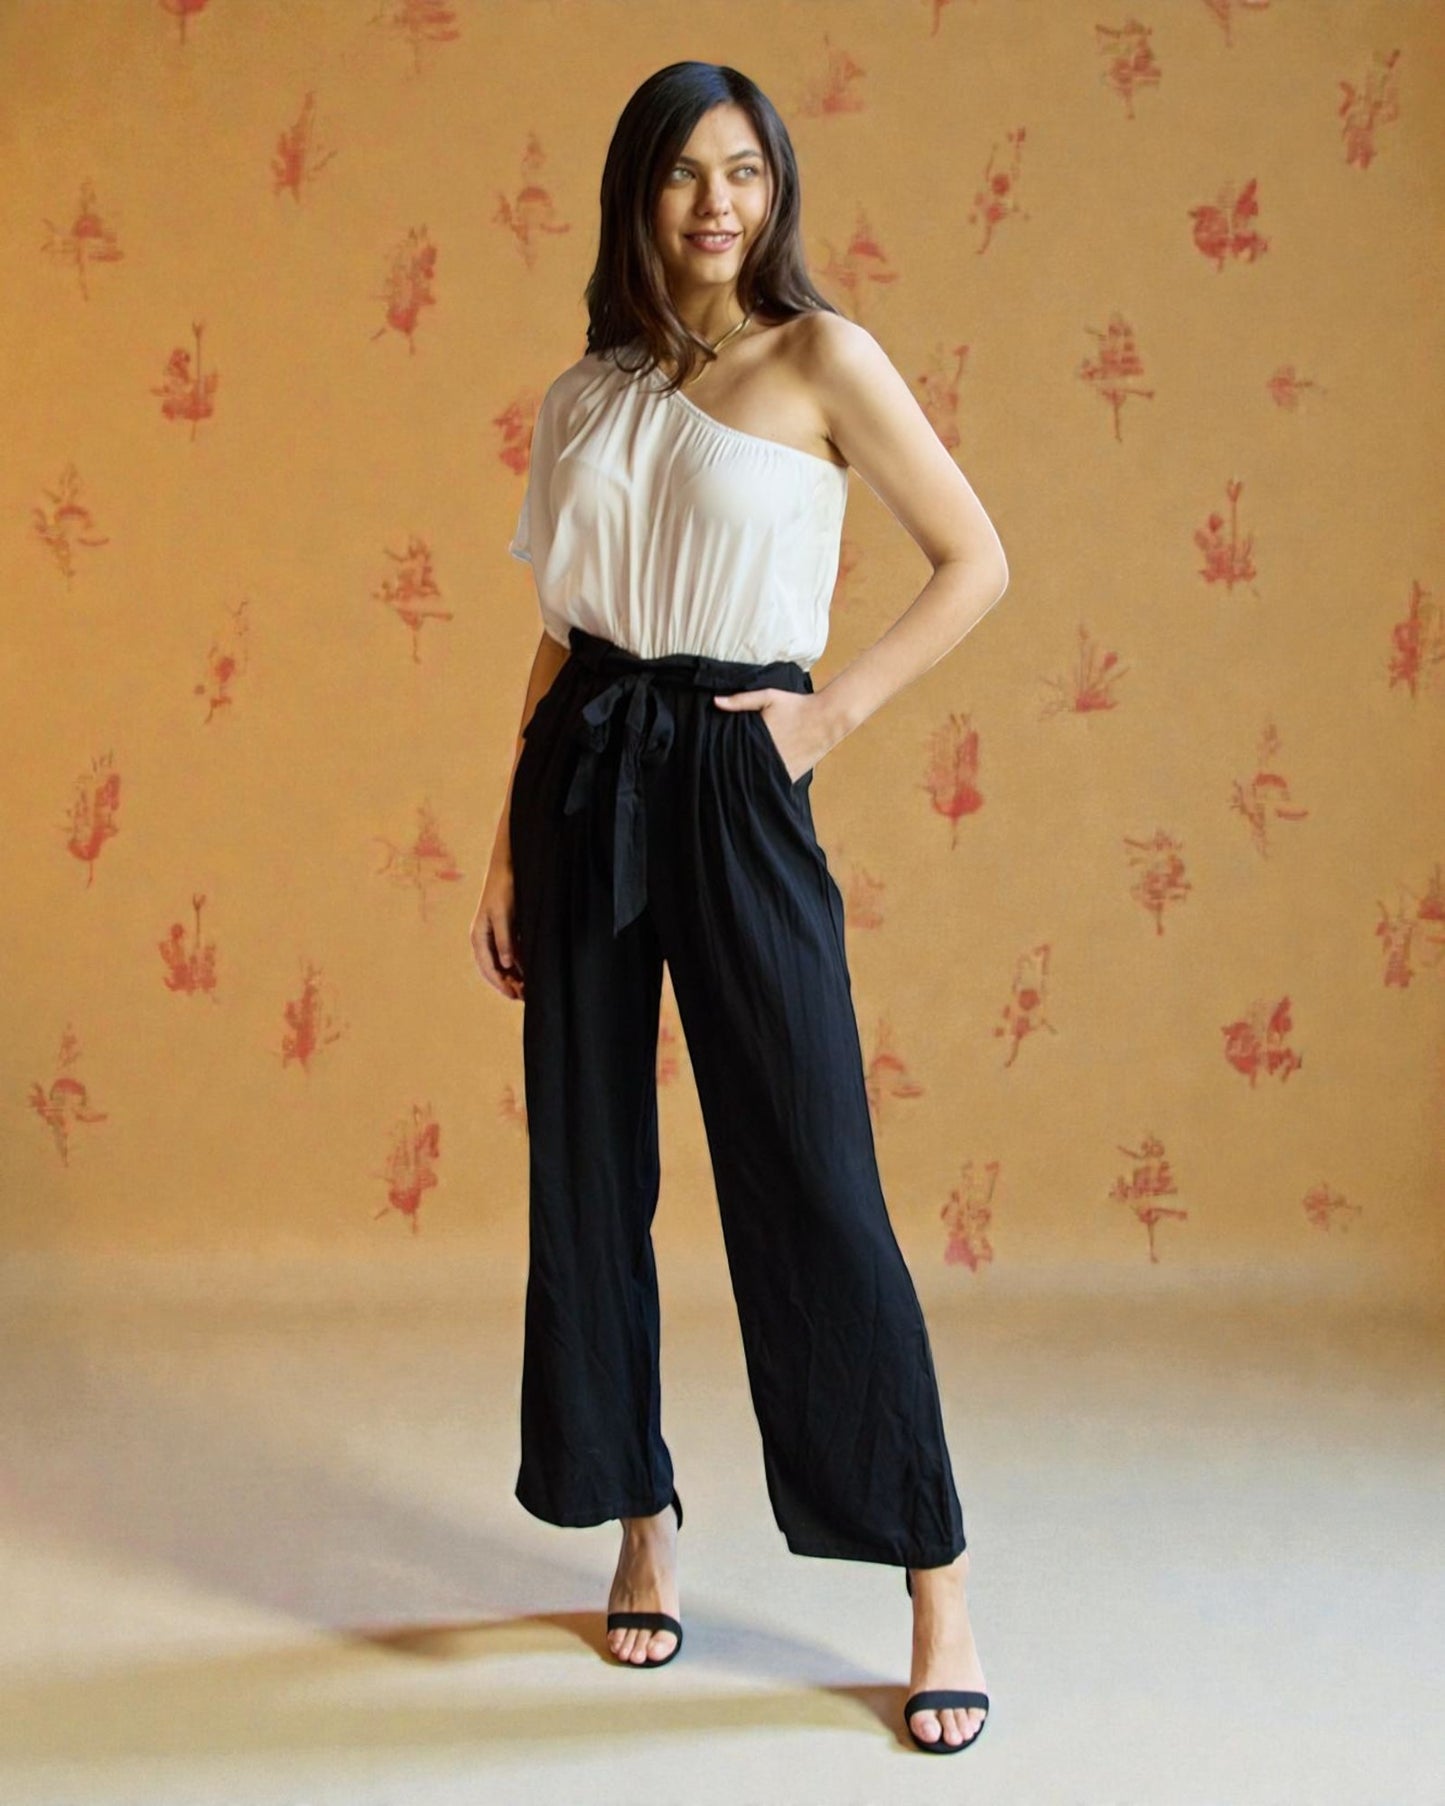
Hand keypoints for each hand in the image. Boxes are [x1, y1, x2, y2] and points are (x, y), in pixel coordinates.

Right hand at [469, 842, 524, 1000]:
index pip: (488, 968)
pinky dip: (519, 965)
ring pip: (503, 964)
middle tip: (524, 997)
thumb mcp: (504, 914)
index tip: (513, 995)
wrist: (507, 867)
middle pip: (494, 970)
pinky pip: (510, 954)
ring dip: (514, 977)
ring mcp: (494, 936)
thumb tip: (505, 964)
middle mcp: (483, 939)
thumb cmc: (504, 888)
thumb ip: (504, 940)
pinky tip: (530, 973)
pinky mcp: (505, 932)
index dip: (500, 983)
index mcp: (479, 937)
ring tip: (529, 990)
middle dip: (508, 984)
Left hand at [714, 688, 828, 784]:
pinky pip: (774, 785)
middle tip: (719, 773)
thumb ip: (741, 700)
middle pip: (742, 771)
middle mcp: (769, 758)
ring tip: (737, 779)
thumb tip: (716, 701)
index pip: (731, 756)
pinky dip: (766, 784)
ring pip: (758, 780)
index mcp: (759, 739)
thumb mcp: (768, 697)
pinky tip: (758, 781)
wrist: (827, 718)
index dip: (720, 759)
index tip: (712, 760)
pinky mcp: (792, 776)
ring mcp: (781, 770)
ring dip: (748, 780)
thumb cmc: (797, 705)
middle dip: (732, 771)